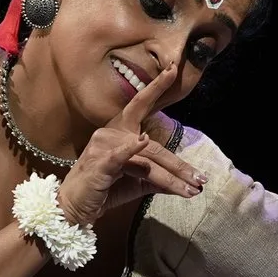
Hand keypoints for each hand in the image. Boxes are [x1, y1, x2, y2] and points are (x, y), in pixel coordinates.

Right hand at [57, 64, 205, 224]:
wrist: (76, 208)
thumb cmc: (105, 190)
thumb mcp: (138, 182)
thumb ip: (160, 177)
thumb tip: (188, 182)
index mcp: (119, 131)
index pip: (140, 105)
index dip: (156, 87)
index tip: (173, 68)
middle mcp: (111, 134)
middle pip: (154, 146)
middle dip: (179, 166)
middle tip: (201, 179)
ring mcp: (103, 147)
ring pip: (146, 159)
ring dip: (170, 177)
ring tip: (191, 189)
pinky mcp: (98, 163)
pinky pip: (120, 155)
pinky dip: (130, 149)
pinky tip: (142, 141)